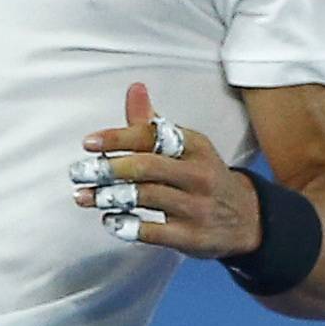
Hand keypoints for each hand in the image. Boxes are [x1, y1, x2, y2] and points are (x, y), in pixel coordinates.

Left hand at [71, 81, 261, 257]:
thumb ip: (153, 124)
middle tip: (78, 172)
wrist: (246, 220)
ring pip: (146, 197)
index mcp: (195, 146)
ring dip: (109, 196)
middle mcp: (198, 174)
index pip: (153, 136)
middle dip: (108, 168)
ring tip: (83, 196)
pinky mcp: (191, 236)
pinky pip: (152, 231)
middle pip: (146, 167)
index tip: (88, 143)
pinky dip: (126, 225)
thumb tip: (134, 88)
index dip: (118, 138)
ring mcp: (196, 207)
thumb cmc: (202, 176)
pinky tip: (109, 219)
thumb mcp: (187, 147)